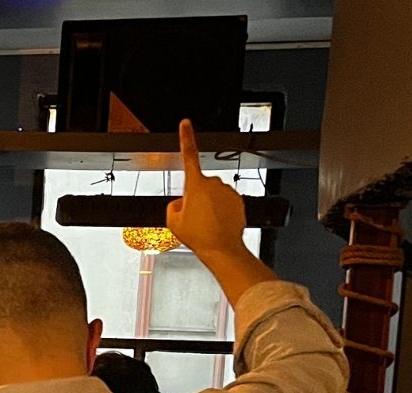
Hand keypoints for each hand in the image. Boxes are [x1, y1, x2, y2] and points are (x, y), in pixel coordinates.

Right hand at [164, 120, 246, 260]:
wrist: (222, 248)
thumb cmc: (199, 235)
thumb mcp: (173, 221)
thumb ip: (173, 206)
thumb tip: (181, 203)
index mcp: (195, 184)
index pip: (189, 155)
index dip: (186, 137)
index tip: (186, 123)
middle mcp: (213, 183)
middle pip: (199, 186)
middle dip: (196, 198)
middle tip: (194, 217)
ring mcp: (227, 191)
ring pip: (213, 196)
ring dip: (209, 206)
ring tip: (207, 224)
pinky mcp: (238, 200)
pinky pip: (225, 202)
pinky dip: (221, 212)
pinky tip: (218, 224)